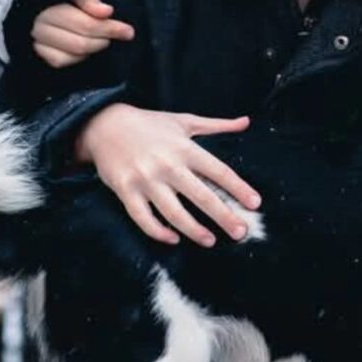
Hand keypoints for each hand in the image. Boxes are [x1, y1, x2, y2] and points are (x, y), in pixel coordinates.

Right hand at [32, 0, 134, 67]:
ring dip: (92, 48)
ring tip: (103, 39)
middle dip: (104, 39)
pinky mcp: (36, 50)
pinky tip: (86, 48)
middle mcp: (39, 22)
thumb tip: (106, 12)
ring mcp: (35, 38)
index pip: (84, 23)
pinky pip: (59, 61)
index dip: (108, 28)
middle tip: (121, 34)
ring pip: (70, 53)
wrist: (45, 1)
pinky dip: (76, 57)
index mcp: (50, 1)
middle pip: (79, 42)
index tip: (128, 31)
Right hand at [75, 103, 258, 247]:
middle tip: (241, 232)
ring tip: (210, 241)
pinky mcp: (125, 191)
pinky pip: (143, 219)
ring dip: (194, 230)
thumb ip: (217, 125)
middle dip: (224, 216)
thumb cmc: (150, 123)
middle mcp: (168, 165)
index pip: (219, 171)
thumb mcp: (185, 120)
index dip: (238, 188)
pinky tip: (174, 239)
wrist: (105, 124)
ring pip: (174, 213)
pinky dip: (159, 232)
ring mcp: (146, 180)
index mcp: (185, 148)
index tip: (255, 203)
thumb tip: (246, 122)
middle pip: (202, 196)